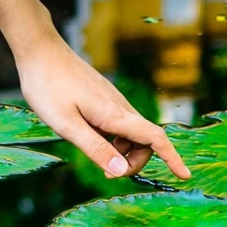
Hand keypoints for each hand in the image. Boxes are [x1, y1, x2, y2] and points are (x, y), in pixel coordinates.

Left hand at [15, 29, 190, 179]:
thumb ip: (95, 148)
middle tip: (107, 172)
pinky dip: (112, 138)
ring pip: (132, 134)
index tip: (185, 175)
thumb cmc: (48, 86)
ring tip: (93, 154)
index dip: (172, 158)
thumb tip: (121, 171)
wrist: (41, 51)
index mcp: (115, 115)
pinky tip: (88, 135)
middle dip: (135, 162)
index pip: (154, 139)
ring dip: (122, 151)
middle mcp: (120, 108)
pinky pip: (119, 124)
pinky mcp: (104, 99)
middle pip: (146, 142)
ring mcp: (113, 102)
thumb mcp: (66, 124)